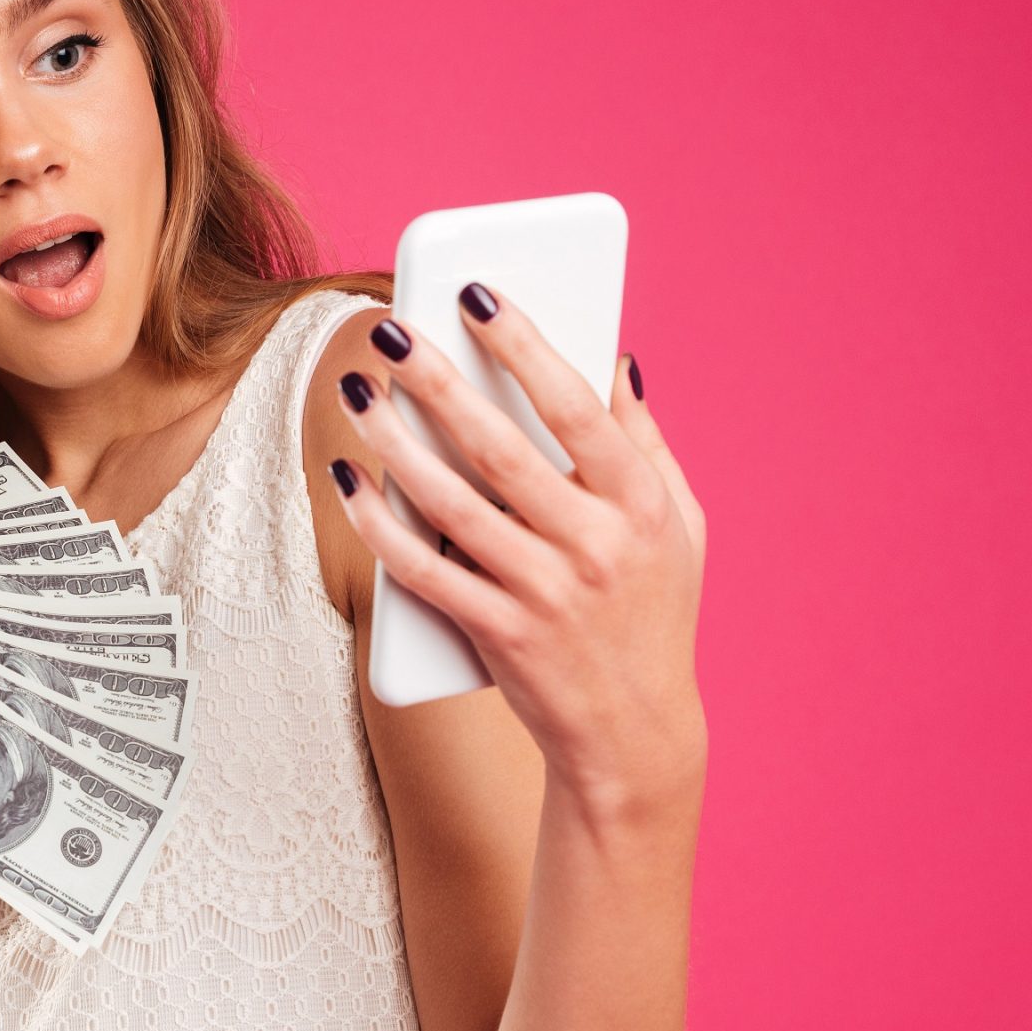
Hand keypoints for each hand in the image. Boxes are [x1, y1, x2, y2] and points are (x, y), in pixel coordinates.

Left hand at [329, 287, 706, 813]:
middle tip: (392, 332)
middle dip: (440, 382)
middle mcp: (596, 547)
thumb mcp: (681, 529)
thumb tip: (618, 360)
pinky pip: (426, 571)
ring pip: (453, 505)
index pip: (578, 409)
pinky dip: (381, 526)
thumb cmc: (654, 616)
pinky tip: (350, 482)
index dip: (525, 345)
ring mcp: (546, 594)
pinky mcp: (500, 636)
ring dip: (396, 445)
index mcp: (643, 506)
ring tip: (358, 394)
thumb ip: (648, 444)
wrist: (634, 736)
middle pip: (502, 448)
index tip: (476, 293)